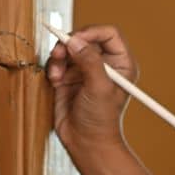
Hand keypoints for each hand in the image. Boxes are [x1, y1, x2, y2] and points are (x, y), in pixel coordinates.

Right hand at [45, 24, 137, 150]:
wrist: (86, 142)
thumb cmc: (101, 120)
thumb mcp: (99, 88)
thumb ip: (90, 61)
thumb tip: (75, 41)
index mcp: (121, 64)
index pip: (108, 34)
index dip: (91, 32)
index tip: (76, 39)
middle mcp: (104, 64)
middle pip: (85, 37)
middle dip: (70, 44)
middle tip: (60, 53)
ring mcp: (86, 69)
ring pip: (69, 48)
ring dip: (59, 57)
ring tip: (56, 74)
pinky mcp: (69, 76)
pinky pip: (58, 61)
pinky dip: (54, 67)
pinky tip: (55, 81)